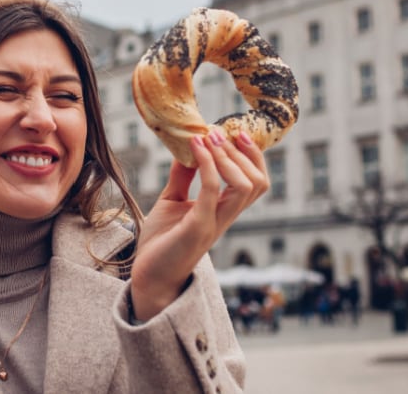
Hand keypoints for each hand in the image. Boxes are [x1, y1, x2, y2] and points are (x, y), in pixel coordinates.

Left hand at [129, 129, 267, 320]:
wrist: (148, 277)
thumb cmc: (161, 243)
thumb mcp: (172, 201)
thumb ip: (183, 177)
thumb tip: (188, 148)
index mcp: (224, 211)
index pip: (255, 181)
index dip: (252, 156)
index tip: (234, 131)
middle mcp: (226, 217)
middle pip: (259, 182)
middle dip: (246, 152)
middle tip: (222, 130)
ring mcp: (215, 223)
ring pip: (246, 186)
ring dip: (229, 157)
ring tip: (210, 137)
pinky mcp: (198, 227)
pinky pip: (213, 191)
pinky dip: (207, 164)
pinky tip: (195, 148)